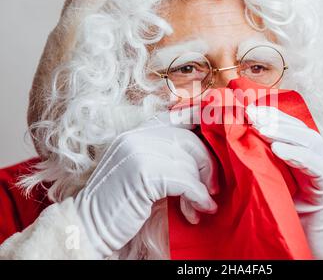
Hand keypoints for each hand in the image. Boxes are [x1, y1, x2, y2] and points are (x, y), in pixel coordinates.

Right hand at [74, 107, 218, 257]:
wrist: (88, 226)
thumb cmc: (118, 203)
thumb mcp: (138, 170)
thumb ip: (161, 156)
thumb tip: (200, 157)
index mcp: (134, 133)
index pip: (173, 115)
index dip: (198, 118)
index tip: (215, 126)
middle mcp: (136, 137)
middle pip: (189, 140)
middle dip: (207, 165)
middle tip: (212, 187)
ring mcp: (139, 152)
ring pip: (190, 162)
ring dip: (202, 188)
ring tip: (201, 206)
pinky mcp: (144, 173)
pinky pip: (186, 181)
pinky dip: (197, 197)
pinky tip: (197, 210)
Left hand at [246, 104, 322, 258]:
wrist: (308, 248)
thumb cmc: (284, 217)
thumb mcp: (267, 185)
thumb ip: (258, 165)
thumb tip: (231, 145)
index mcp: (301, 158)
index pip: (289, 128)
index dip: (271, 116)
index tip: (247, 108)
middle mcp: (316, 160)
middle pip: (301, 130)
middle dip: (276, 119)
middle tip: (251, 112)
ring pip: (312, 142)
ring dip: (285, 132)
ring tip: (261, 128)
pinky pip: (319, 168)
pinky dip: (300, 156)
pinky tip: (279, 150)